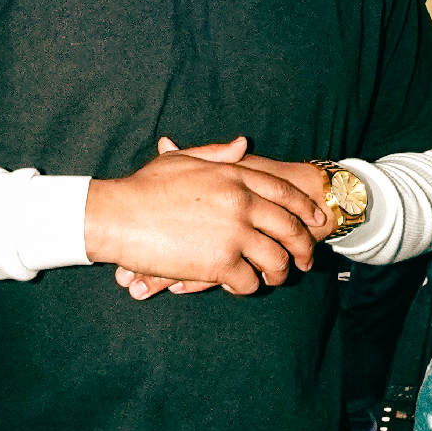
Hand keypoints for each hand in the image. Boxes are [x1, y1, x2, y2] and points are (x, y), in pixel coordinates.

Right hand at [88, 138, 329, 299]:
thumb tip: (243, 143)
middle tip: (306, 259)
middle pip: (290, 228)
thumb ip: (217, 154)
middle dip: (304, 246)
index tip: (316, 219)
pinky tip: (240, 286)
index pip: (283, 192)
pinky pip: (249, 281)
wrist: (115, 215)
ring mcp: (234, 233)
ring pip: (276, 260)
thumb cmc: (142, 188)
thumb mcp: (182, 160)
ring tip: (275, 278)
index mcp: (234, 176)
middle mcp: (241, 203)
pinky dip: (248, 287)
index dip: (304, 207)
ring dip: (279, 273)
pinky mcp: (220, 263)